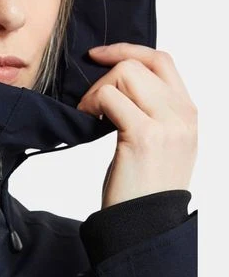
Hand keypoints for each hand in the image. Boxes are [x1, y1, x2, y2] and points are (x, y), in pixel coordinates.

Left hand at [76, 43, 197, 208]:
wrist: (146, 226)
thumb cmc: (143, 188)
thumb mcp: (159, 143)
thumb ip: (150, 110)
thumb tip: (116, 81)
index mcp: (188, 113)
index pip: (162, 60)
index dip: (128, 50)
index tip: (99, 56)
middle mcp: (183, 115)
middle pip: (140, 63)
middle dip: (106, 75)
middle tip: (91, 103)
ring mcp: (168, 124)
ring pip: (125, 74)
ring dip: (98, 90)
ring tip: (91, 115)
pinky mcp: (144, 135)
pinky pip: (110, 97)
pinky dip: (91, 104)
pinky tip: (88, 122)